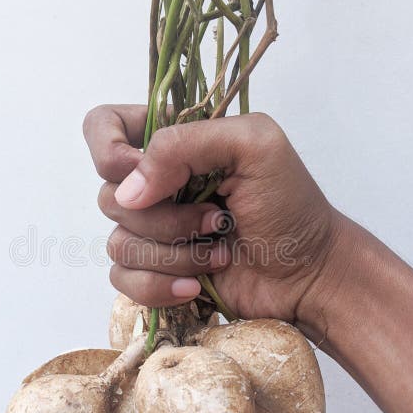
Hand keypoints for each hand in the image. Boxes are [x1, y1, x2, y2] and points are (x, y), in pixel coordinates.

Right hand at [83, 104, 348, 324]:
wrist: (308, 275)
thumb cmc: (291, 206)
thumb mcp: (254, 146)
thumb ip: (186, 144)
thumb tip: (129, 190)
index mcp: (174, 143)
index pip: (104, 126)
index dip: (109, 150)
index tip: (141, 171)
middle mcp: (156, 184)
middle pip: (109, 196)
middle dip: (166, 216)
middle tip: (218, 219)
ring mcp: (154, 231)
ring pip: (118, 243)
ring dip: (173, 254)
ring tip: (220, 253)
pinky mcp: (156, 273)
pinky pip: (123, 280)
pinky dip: (159, 286)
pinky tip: (196, 286)